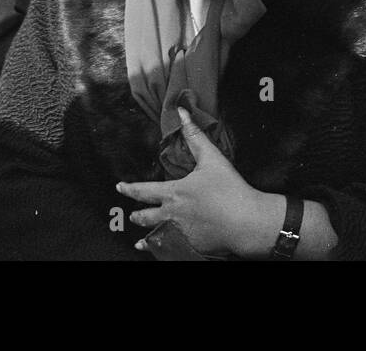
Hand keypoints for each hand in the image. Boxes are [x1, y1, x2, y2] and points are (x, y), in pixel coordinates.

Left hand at [116, 107, 274, 256]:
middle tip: (131, 214)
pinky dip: (163, 250)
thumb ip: (195, 136)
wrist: (245, 222)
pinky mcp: (191, 247)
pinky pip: (171, 249)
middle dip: (137, 215)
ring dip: (145, 238)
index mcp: (174, 193)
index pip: (143, 191)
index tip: (120, 187)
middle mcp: (171, 215)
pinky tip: (160, 251)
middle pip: (146, 217)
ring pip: (155, 236)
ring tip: (139, 242)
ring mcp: (180, 234)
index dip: (129, 188)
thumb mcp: (212, 158)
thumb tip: (181, 113)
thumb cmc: (229, 189)